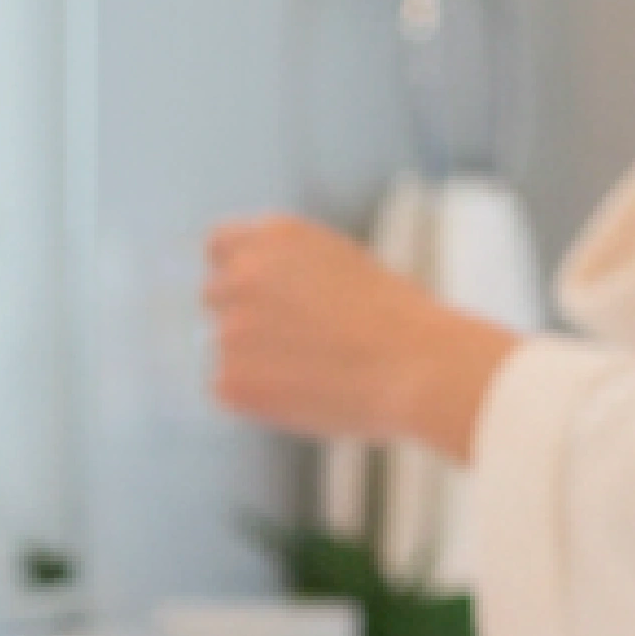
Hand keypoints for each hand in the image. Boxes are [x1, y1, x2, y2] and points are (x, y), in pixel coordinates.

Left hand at [205, 216, 516, 463]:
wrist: (420, 367)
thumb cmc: (400, 321)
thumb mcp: (342, 265)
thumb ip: (289, 270)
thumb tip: (254, 294)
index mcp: (274, 236)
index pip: (219, 248)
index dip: (236, 274)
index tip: (257, 299)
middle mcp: (243, 274)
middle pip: (215, 298)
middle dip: (244, 319)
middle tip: (296, 345)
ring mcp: (231, 327)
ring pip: (225, 348)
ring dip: (256, 362)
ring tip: (316, 372)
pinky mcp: (230, 379)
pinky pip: (228, 390)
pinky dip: (257, 398)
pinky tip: (304, 396)